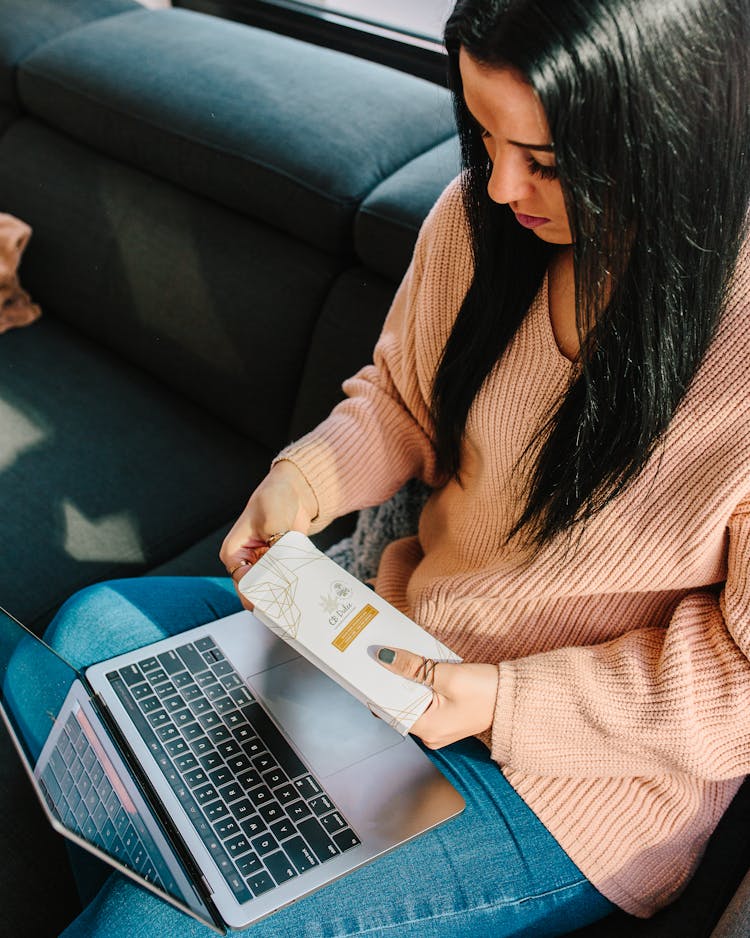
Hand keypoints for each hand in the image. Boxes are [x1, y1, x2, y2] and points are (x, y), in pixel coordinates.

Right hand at [220, 460, 317, 609]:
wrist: (294, 492)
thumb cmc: (275, 497)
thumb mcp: (273, 518)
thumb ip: (276, 541)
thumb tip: (284, 563)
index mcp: (234, 553)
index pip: (242, 583)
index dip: (259, 594)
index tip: (277, 598)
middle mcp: (246, 562)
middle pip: (256, 591)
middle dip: (273, 597)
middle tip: (290, 602)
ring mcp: (263, 565)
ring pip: (271, 590)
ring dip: (284, 593)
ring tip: (299, 598)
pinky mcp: (280, 565)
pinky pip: (285, 582)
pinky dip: (294, 586)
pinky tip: (305, 589)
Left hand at [375, 647, 498, 748]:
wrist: (515, 698)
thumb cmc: (486, 691)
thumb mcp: (446, 676)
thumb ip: (413, 667)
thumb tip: (384, 657)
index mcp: (427, 730)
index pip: (390, 709)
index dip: (377, 687)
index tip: (367, 668)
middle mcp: (430, 735)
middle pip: (400, 704)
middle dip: (391, 681)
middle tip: (379, 656)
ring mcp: (439, 728)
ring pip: (412, 701)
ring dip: (406, 680)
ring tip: (395, 658)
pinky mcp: (447, 718)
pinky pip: (425, 701)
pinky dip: (419, 685)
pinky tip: (415, 666)